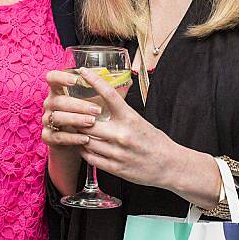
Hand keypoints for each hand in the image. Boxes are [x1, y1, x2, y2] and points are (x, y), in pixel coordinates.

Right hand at [41, 69, 101, 150]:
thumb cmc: (86, 118)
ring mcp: (47, 120)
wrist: (75, 144)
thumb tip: (124, 81)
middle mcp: (50, 104)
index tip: (76, 80)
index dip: (61, 77)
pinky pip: (58, 136)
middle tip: (97, 110)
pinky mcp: (48, 137)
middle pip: (58, 100)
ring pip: (57, 118)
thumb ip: (100, 92)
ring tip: (92, 122)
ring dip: (76, 119)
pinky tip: (86, 139)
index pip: (52, 78)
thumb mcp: (91, 103)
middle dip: (78, 104)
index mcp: (59, 91)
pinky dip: (72, 137)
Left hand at [74, 67, 175, 187]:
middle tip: (69, 112)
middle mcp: (122, 135)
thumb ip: (121, 115)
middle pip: (89, 122)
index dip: (95, 80)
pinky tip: (82, 146)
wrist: (169, 165)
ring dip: (78, 135)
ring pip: (86, 141)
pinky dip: (83, 151)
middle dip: (77, 118)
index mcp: (131, 119)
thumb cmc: (154, 141)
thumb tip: (103, 103)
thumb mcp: (140, 122)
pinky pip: (90, 158)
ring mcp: (117, 153)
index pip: (110, 95)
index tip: (84, 71)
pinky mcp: (115, 168)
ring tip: (74, 129)